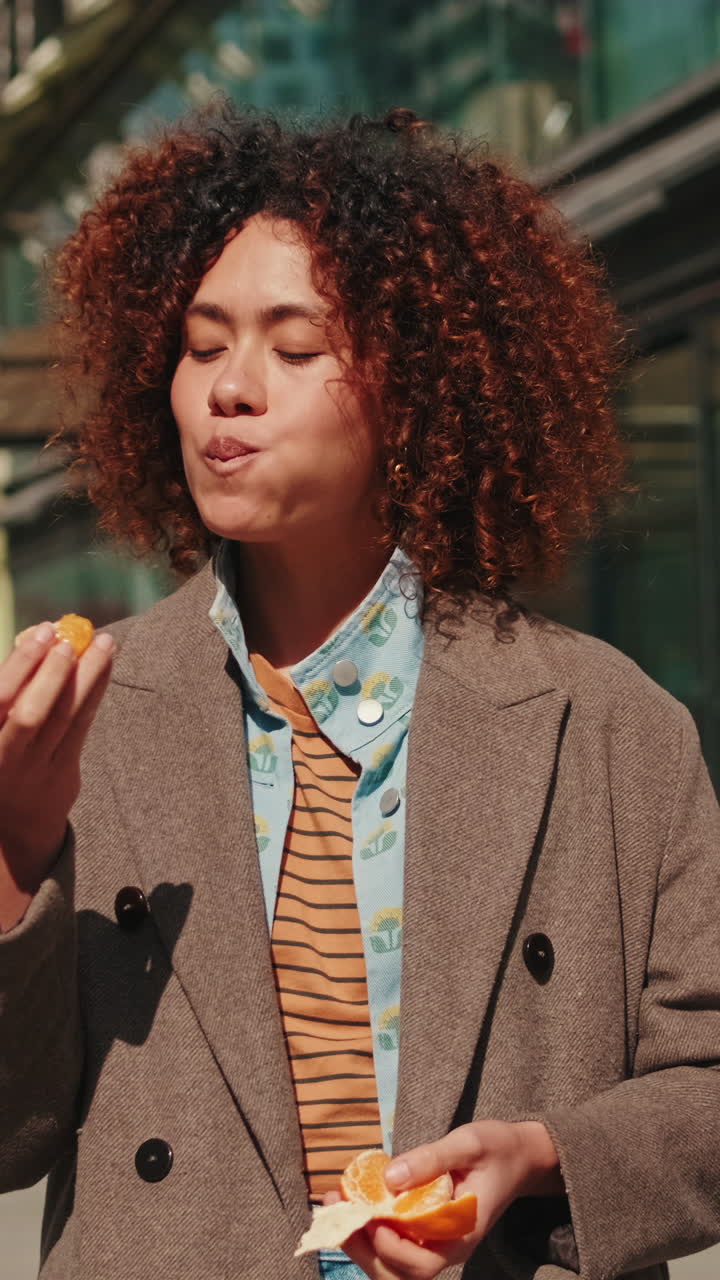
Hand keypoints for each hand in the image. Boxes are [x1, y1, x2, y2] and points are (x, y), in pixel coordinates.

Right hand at [0, 621, 114, 926]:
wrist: (12, 825)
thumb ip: (10, 688)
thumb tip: (36, 637)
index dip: (20, 663)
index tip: (42, 631)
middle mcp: (3, 758)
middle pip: (30, 713)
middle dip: (52, 673)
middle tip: (73, 638)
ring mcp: (35, 770)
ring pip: (65, 719)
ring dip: (88, 676)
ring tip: (105, 642)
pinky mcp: (64, 774)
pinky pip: (83, 727)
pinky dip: (95, 692)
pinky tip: (107, 666)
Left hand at [325, 1120, 562, 1279]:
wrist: (519, 1156)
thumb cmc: (497, 1149)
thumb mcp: (468, 1143)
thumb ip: (431, 1159)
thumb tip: (389, 1178)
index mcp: (462, 1235)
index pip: (422, 1264)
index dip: (393, 1250)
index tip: (374, 1221)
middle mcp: (447, 1248)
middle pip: (398, 1274)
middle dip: (362, 1250)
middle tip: (336, 1211)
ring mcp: (435, 1242)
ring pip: (390, 1264)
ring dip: (359, 1241)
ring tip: (335, 1204)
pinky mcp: (425, 1230)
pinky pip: (393, 1242)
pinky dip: (368, 1229)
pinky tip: (351, 1200)